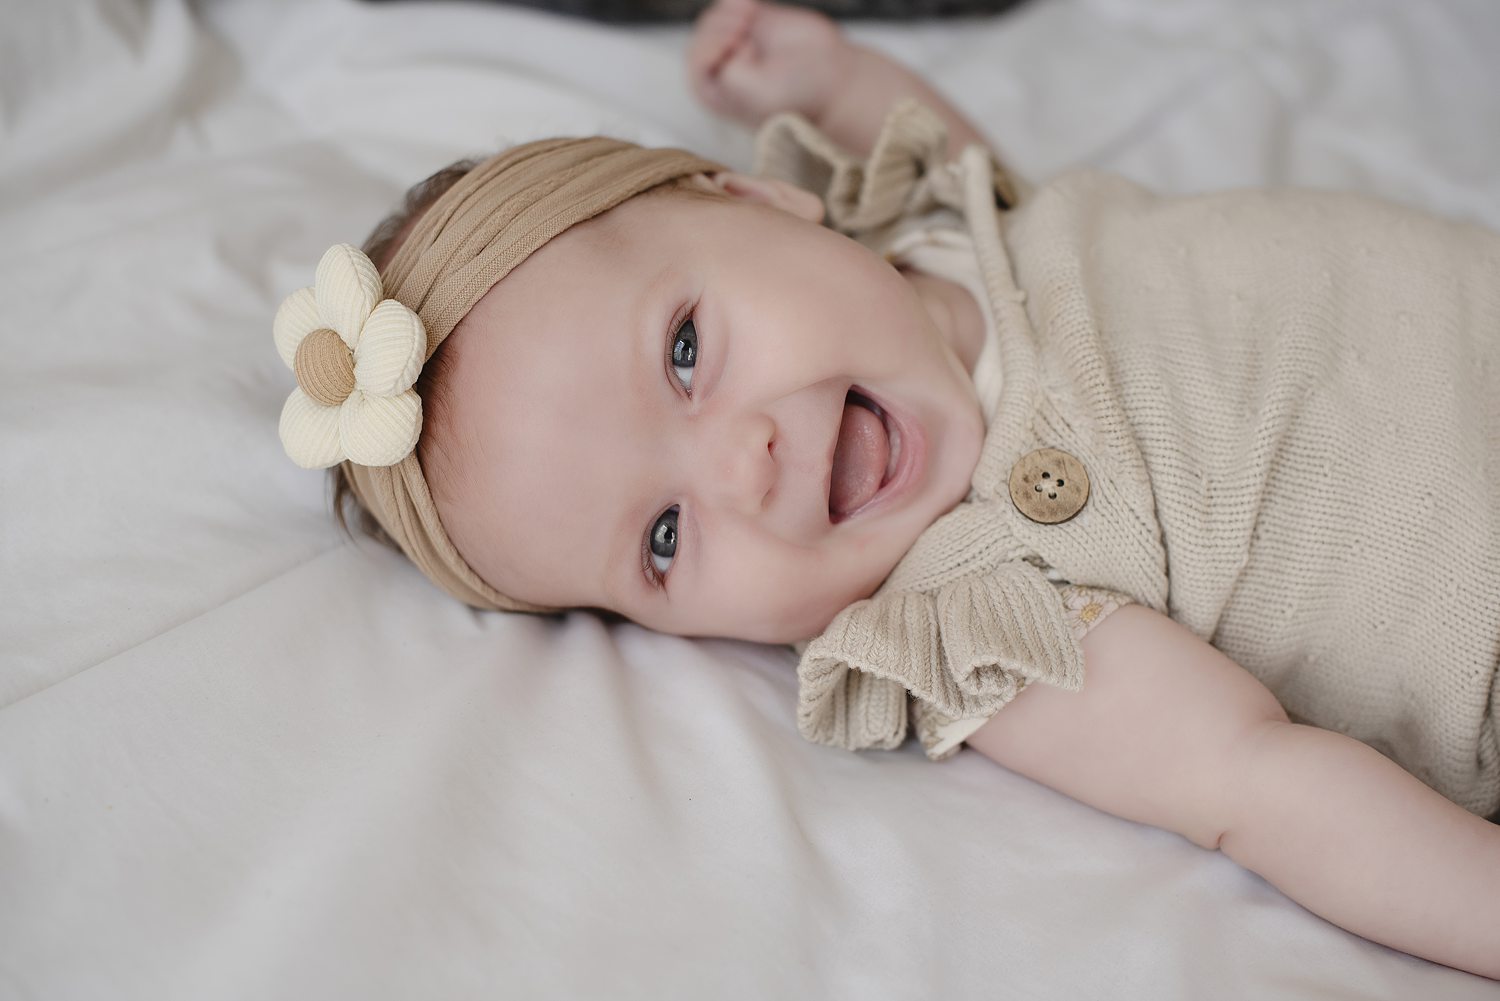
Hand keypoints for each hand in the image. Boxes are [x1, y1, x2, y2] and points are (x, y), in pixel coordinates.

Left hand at [687, 0, 856, 128]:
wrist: (833, 80)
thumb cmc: (799, 95)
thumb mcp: (757, 96)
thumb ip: (729, 77)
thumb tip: (724, 53)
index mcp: (714, 93)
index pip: (697, 61)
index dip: (713, 47)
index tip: (738, 45)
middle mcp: (721, 70)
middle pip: (702, 36)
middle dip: (721, 29)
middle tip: (746, 33)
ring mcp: (735, 44)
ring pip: (713, 18)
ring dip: (730, 13)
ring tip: (749, 19)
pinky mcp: (751, 24)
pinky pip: (729, 5)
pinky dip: (737, 3)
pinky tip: (751, 8)